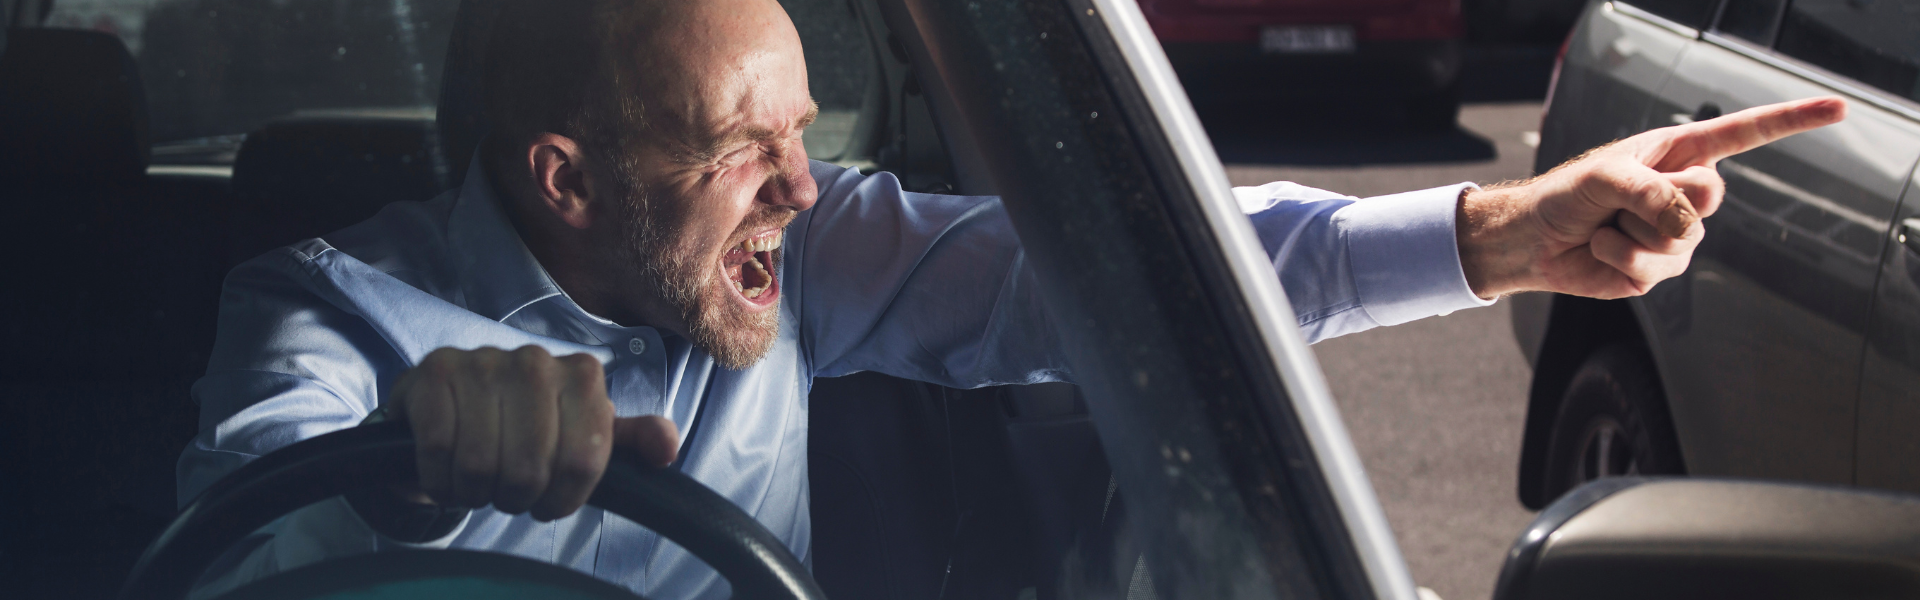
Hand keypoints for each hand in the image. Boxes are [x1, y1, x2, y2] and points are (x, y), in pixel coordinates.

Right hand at [387, 346, 680, 520]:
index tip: (550, 499)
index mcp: (582, 375)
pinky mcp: (434, 373)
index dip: (563, 497)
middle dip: (516, 496)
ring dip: (474, 491)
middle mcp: (536, 360)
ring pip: (481, 463)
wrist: (452, 413)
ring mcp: (482, 360)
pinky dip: (439, 477)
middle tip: (508, 490)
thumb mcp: (582, 436)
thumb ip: (628, 442)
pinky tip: (445, 470)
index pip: (584, 461)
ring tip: (477, 481)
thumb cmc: (525, 430)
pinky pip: (437, 448)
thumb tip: (667, 450)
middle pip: (530, 468)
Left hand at [1457, 96, 1847, 298]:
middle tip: (1622, 201)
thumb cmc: (1567, 195)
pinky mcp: (1660, 269)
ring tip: (1606, 226)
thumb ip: (1651, 191)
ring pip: (1680, 239)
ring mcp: (1677, 234)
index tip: (1838, 110)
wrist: (1536, 240)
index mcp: (1679, 153)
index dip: (1792, 122)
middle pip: (1709, 196)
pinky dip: (1619, 259)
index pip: (1745, 134)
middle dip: (1660, 199)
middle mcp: (1685, 191)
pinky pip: (1654, 269)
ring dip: (1630, 234)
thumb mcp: (1606, 176)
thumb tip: (1687, 225)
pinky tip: (1602, 250)